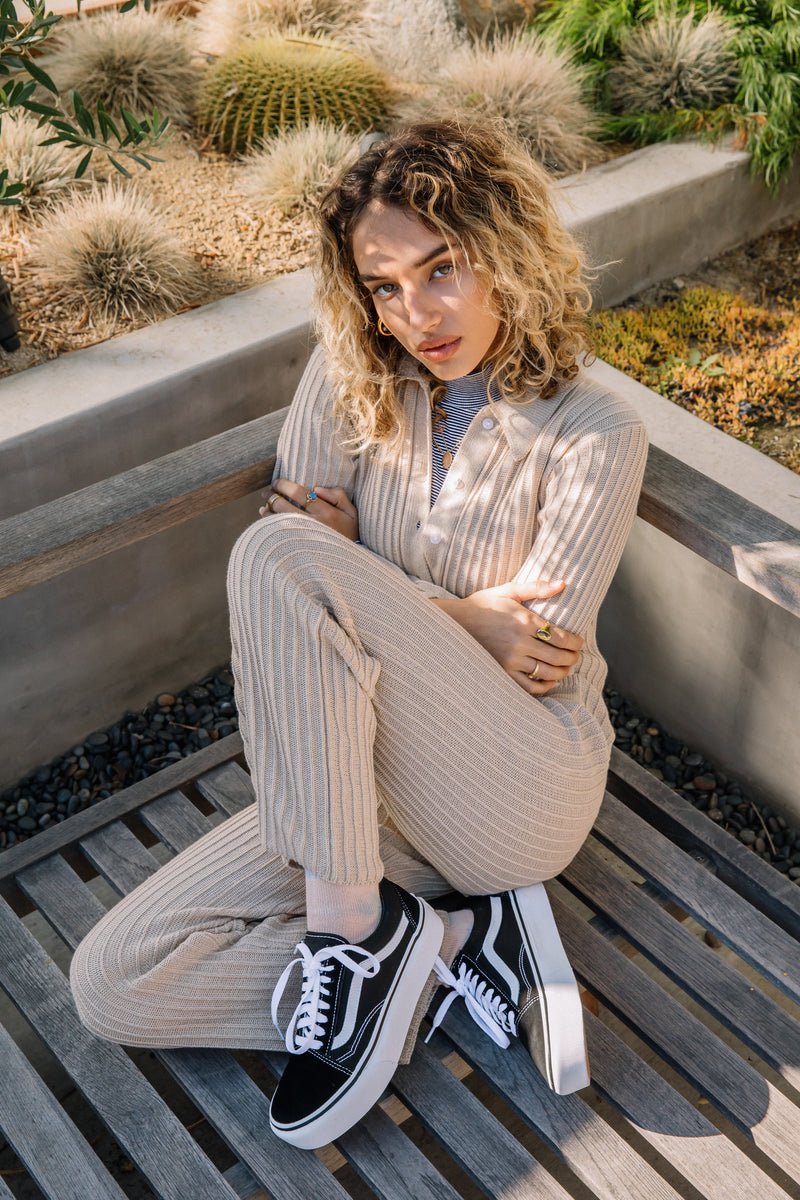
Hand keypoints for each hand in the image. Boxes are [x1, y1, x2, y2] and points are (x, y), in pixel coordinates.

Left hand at [260, 479, 358, 541]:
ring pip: (277, 520)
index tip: (277, 482)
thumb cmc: (350, 535)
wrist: (348, 565)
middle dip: (272, 496)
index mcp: (327, 513)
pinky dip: (268, 525)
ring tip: (264, 507)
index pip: (299, 492)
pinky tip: (267, 521)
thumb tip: (316, 488)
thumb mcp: (352, 513)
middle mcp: (314, 525)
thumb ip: (338, 496)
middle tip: (267, 493)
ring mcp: (303, 538)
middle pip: (283, 505)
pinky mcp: (295, 549)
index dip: (284, 485)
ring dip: (267, 511)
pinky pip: (276, 534)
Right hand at [432, 581, 583, 694]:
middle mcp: (519, 642)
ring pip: (547, 672)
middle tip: (577, 656)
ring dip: (563, 672)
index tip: (580, 643)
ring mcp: (510, 660)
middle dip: (573, 658)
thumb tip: (562, 584)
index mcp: (524, 621)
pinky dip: (544, 686)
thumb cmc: (483, 604)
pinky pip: (529, 686)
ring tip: (567, 667)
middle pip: (558, 657)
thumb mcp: (508, 590)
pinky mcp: (502, 672)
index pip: (561, 637)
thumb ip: (536, 587)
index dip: (575, 643)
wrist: (454, 622)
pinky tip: (550, 681)